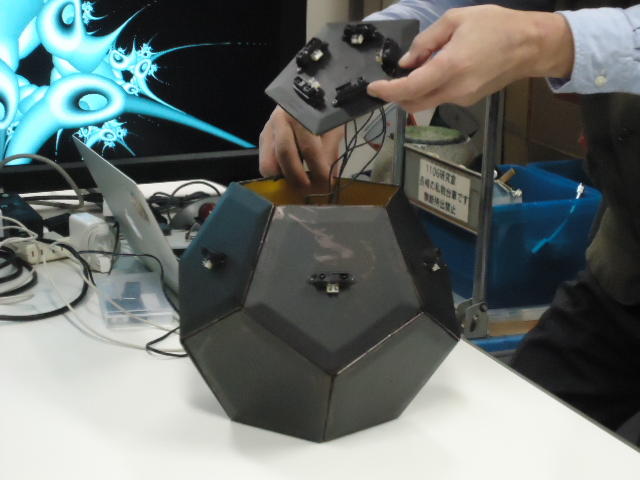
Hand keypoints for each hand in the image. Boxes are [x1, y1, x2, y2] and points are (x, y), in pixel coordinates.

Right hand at [259, 106, 344, 188]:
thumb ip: (330, 152)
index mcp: (301, 114)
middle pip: (285, 155)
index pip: (309, 148)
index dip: (318, 170)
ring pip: (268, 163)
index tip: (328, 185)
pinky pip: (265, 163)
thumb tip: (330, 179)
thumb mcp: (331, 127)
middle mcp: (280, 120)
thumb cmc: (322, 111)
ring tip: (299, 188)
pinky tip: (289, 179)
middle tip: (310, 191)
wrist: (306, 92)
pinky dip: (276, 175)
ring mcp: (268, 129)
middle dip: (298, 179)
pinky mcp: (262, 138)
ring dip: (284, 180)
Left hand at [367, 5, 573, 111]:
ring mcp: (462, 99)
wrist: (531, 46)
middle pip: (413, 103)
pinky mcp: (468, 101)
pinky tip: (436, 70)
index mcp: (449, 67)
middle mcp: (454, 90)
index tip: (372, 88)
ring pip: (426, 103)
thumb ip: (425, 42)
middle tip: (387, 81)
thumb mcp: (455, 20)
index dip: (387, 91)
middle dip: (395, 96)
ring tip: (417, 67)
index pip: (409, 89)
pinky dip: (429, 89)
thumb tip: (406, 63)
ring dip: (412, 92)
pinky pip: (440, 98)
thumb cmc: (495, 26)